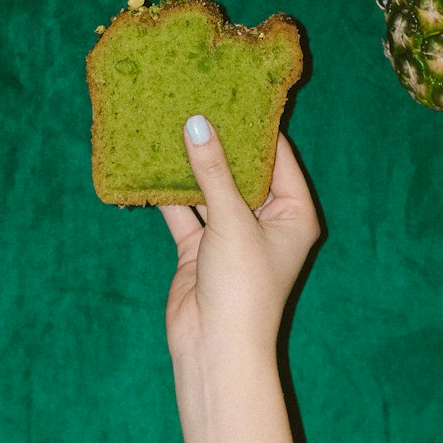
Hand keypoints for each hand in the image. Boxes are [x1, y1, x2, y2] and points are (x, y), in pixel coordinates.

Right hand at [160, 120, 320, 368]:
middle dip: (220, 142)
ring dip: (192, 166)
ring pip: (210, 190)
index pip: (278, 158)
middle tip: (198, 101)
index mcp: (293, 213)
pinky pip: (184, 212)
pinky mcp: (200, 248)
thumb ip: (212, 171)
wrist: (215, 350)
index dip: (257, 127)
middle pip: (242, 171)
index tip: (234, 92)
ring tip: (171, 123)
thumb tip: (197, 122)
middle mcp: (266, 221)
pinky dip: (168, 194)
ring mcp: (231, 234)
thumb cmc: (243, 286)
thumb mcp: (232, 221)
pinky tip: (149, 164)